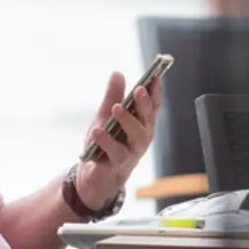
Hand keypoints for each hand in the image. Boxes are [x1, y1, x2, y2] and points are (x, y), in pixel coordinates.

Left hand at [75, 71, 160, 209]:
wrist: (93, 175)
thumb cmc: (104, 144)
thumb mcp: (105, 116)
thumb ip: (112, 96)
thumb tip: (118, 73)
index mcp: (141, 123)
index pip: (152, 105)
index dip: (155, 91)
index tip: (155, 76)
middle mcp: (142, 137)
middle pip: (147, 119)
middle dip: (144, 104)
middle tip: (139, 90)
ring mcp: (132, 152)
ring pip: (137, 136)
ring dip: (127, 121)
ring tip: (116, 107)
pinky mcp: (118, 164)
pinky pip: (115, 152)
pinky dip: (106, 141)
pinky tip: (97, 131)